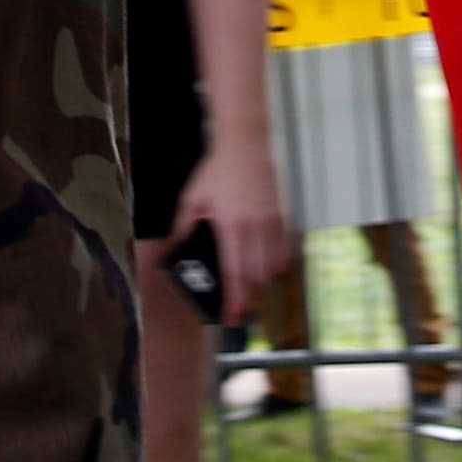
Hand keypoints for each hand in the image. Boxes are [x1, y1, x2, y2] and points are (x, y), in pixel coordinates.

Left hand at [168, 143, 291, 327]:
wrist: (245, 145)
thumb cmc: (217, 171)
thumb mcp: (192, 199)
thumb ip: (183, 228)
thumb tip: (177, 251)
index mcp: (231, 225)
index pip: (235, 272)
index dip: (235, 299)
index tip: (232, 316)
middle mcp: (255, 227)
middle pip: (257, 277)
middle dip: (248, 297)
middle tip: (238, 308)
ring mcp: (272, 223)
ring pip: (273, 268)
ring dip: (261, 284)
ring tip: (249, 290)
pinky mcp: (282, 217)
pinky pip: (284, 252)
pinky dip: (277, 266)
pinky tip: (266, 269)